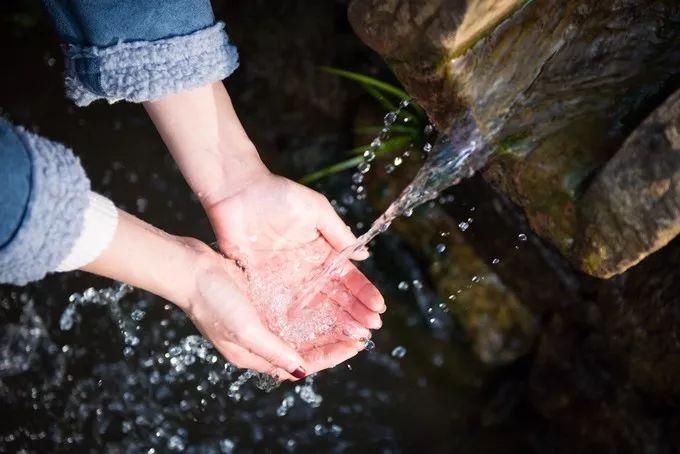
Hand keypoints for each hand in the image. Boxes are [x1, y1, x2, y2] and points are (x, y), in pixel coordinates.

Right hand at [186, 243, 367, 378]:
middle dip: (333, 342)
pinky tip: (325, 299)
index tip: (356, 345)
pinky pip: (291, 310)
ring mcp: (259, 320)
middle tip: (361, 332)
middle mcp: (259, 340)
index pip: (301, 363)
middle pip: (305, 348)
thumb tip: (301, 371)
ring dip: (324, 325)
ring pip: (301, 329)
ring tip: (349, 317)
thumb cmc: (213, 300)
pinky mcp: (259, 300)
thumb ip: (274, 351)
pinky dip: (310, 308)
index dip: (331, 356)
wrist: (189, 268)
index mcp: (254, 355)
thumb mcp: (245, 330)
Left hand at [205, 172, 385, 352]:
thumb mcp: (315, 209)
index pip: (347, 277)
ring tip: (352, 337)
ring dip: (334, 322)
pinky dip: (301, 323)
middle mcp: (307, 270)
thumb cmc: (277, 195)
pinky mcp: (265, 287)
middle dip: (354, 313)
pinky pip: (286, 309)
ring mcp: (287, 281)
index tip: (378, 308)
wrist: (236, 194)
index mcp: (322, 251)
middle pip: (335, 297)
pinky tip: (317, 335)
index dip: (363, 293)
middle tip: (370, 329)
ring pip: (315, 307)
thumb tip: (363, 256)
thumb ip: (338, 233)